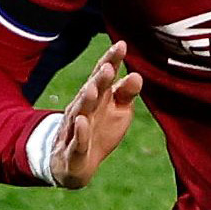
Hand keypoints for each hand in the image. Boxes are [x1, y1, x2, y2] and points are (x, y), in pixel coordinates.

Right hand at [51, 43, 142, 189]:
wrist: (75, 165)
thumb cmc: (100, 130)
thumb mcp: (118, 110)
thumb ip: (126, 93)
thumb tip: (137, 75)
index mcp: (98, 96)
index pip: (103, 74)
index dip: (111, 60)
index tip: (121, 45)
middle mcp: (85, 108)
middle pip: (92, 90)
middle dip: (99, 79)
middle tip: (109, 66)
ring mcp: (76, 128)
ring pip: (81, 112)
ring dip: (86, 100)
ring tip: (93, 89)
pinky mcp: (73, 150)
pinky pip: (77, 141)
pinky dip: (79, 132)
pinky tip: (81, 121)